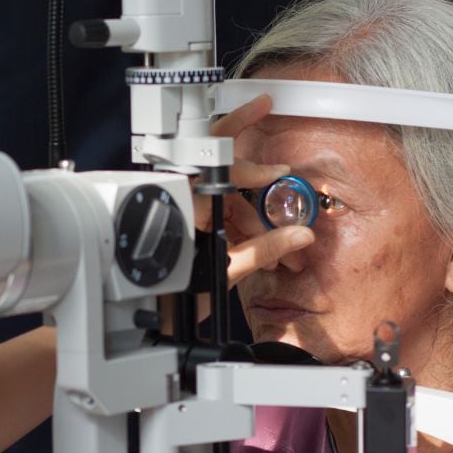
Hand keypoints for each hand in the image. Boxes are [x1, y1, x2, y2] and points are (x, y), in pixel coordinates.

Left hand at [193, 95, 314, 285]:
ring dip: (255, 217)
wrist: (154, 312)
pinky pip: (221, 213)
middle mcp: (185, 198)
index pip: (220, 160)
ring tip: (279, 242)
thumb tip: (299, 235)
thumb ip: (265, 250)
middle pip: (224, 170)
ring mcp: (187, 210)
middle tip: (270, 139)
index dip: (254, 163)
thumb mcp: (226, 270)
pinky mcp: (191, 224)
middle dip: (255, 176)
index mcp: (187, 200)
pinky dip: (243, 226)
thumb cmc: (175, 292)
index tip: (279, 169)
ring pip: (228, 198)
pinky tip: (263, 244)